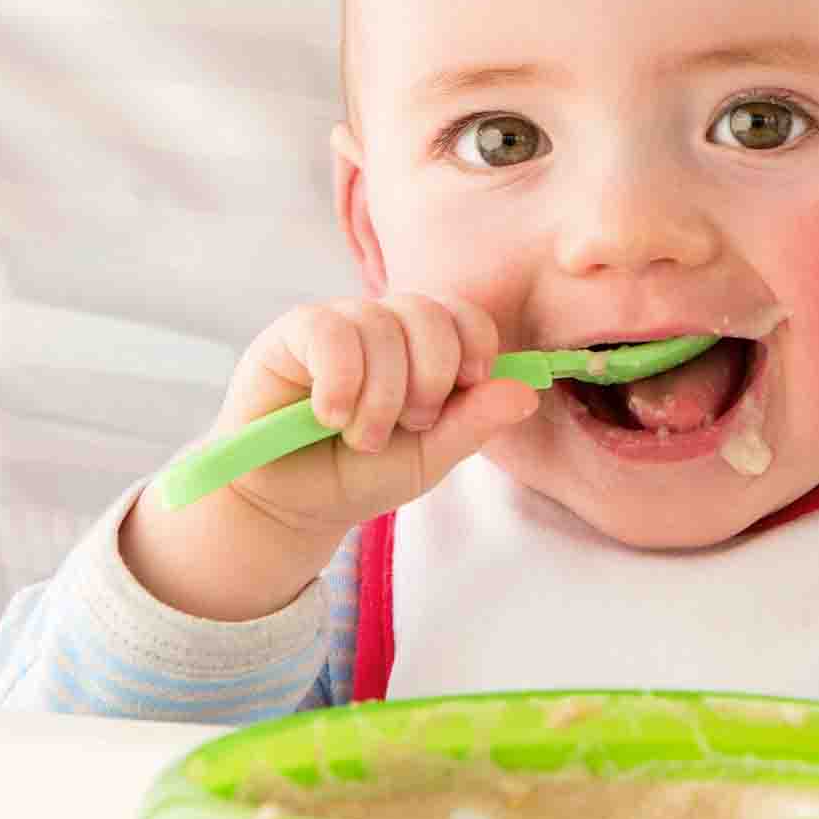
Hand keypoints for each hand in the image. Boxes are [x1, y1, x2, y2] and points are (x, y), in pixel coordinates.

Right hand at [212, 292, 539, 532]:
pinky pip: (331, 333)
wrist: (292, 504)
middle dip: (430, 379)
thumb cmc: (359, 474)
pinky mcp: (293, 333)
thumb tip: (526, 390)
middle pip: (429, 314)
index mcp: (425, 348)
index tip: (466, 389)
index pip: (466, 316)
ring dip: (381, 397)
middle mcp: (385, 326)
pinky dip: (340, 383)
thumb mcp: (428, 458)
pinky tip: (329, 416)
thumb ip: (474, 423)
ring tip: (361, 437)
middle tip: (409, 426)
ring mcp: (339, 324)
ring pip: (382, 326)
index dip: (474, 349)